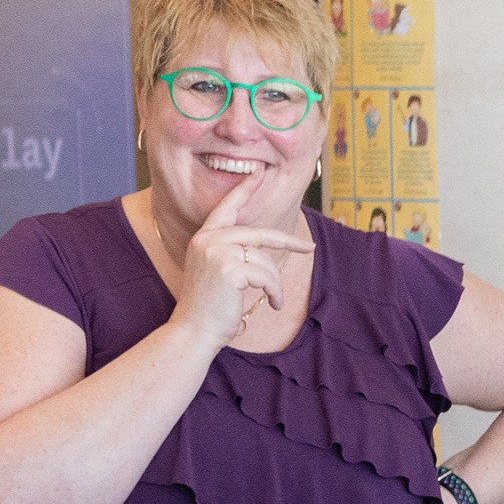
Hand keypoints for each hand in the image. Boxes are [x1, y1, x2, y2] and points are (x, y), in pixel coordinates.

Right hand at [167, 165, 309, 350]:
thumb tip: (267, 251)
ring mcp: (217, 251)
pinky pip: (268, 276)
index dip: (245, 189)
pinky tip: (272, 304)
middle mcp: (208, 239)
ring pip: (266, 260)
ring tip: (273, 300)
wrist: (194, 331)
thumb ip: (236, 255)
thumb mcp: (221, 274)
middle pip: (259, 234)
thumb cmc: (210, 307)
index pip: (227, 207)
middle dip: (287, 242)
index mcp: (205, 237)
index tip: (260, 172)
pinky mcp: (229, 268)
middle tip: (309, 248)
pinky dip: (276, 292)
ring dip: (276, 284)